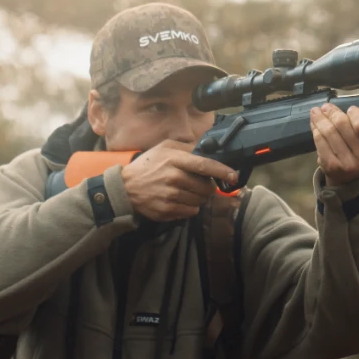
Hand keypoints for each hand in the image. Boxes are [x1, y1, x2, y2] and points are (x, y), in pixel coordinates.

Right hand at [120, 140, 240, 221]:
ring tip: (187, 192)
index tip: (233, 176)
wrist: (125, 187)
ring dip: (199, 198)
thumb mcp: (164, 148)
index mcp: (174, 160)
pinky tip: (180, 200)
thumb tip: (207, 149)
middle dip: (208, 187)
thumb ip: (186, 147)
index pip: (205, 166)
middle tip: (200, 184)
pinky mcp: (167, 210)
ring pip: (200, 201)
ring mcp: (170, 196)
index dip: (222, 171)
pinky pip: (191, 212)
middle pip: (206, 187)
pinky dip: (190, 207)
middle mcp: (174, 178)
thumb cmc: (147, 165)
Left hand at [311, 103, 358, 186]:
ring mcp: (347, 163)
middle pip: (342, 125)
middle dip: (332, 113)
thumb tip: (334, 108)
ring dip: (320, 119)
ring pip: (329, 132)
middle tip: (326, 107)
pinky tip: (315, 125)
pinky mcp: (331, 166)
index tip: (349, 109)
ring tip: (316, 112)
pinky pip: (320, 142)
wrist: (350, 179)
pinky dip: (316, 131)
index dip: (354, 114)